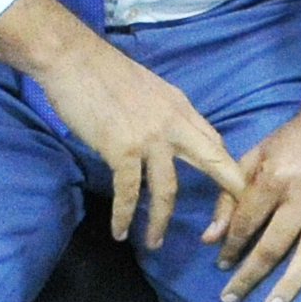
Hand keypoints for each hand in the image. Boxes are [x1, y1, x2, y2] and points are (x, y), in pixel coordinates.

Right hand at [0, 1, 245, 249]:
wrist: (71, 58)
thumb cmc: (102, 72)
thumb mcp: (148, 89)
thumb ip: (164, 115)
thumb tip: (168, 140)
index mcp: (181, 107)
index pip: (216, 143)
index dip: (226, 171)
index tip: (228, 196)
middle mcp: (174, 123)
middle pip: (214, 163)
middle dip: (226, 198)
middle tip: (225, 232)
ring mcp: (150, 138)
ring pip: (167, 190)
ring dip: (160, 221)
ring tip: (154, 243)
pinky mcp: (123, 149)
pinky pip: (128, 192)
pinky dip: (123, 215)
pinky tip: (119, 231)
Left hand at [209, 91, 300, 301]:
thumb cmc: (291, 139)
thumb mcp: (252, 156)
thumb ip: (228, 195)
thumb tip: (209, 237)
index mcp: (272, 177)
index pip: (246, 222)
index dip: (230, 246)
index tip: (220, 266)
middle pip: (272, 243)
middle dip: (249, 274)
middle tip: (231, 299)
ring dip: (290, 282)